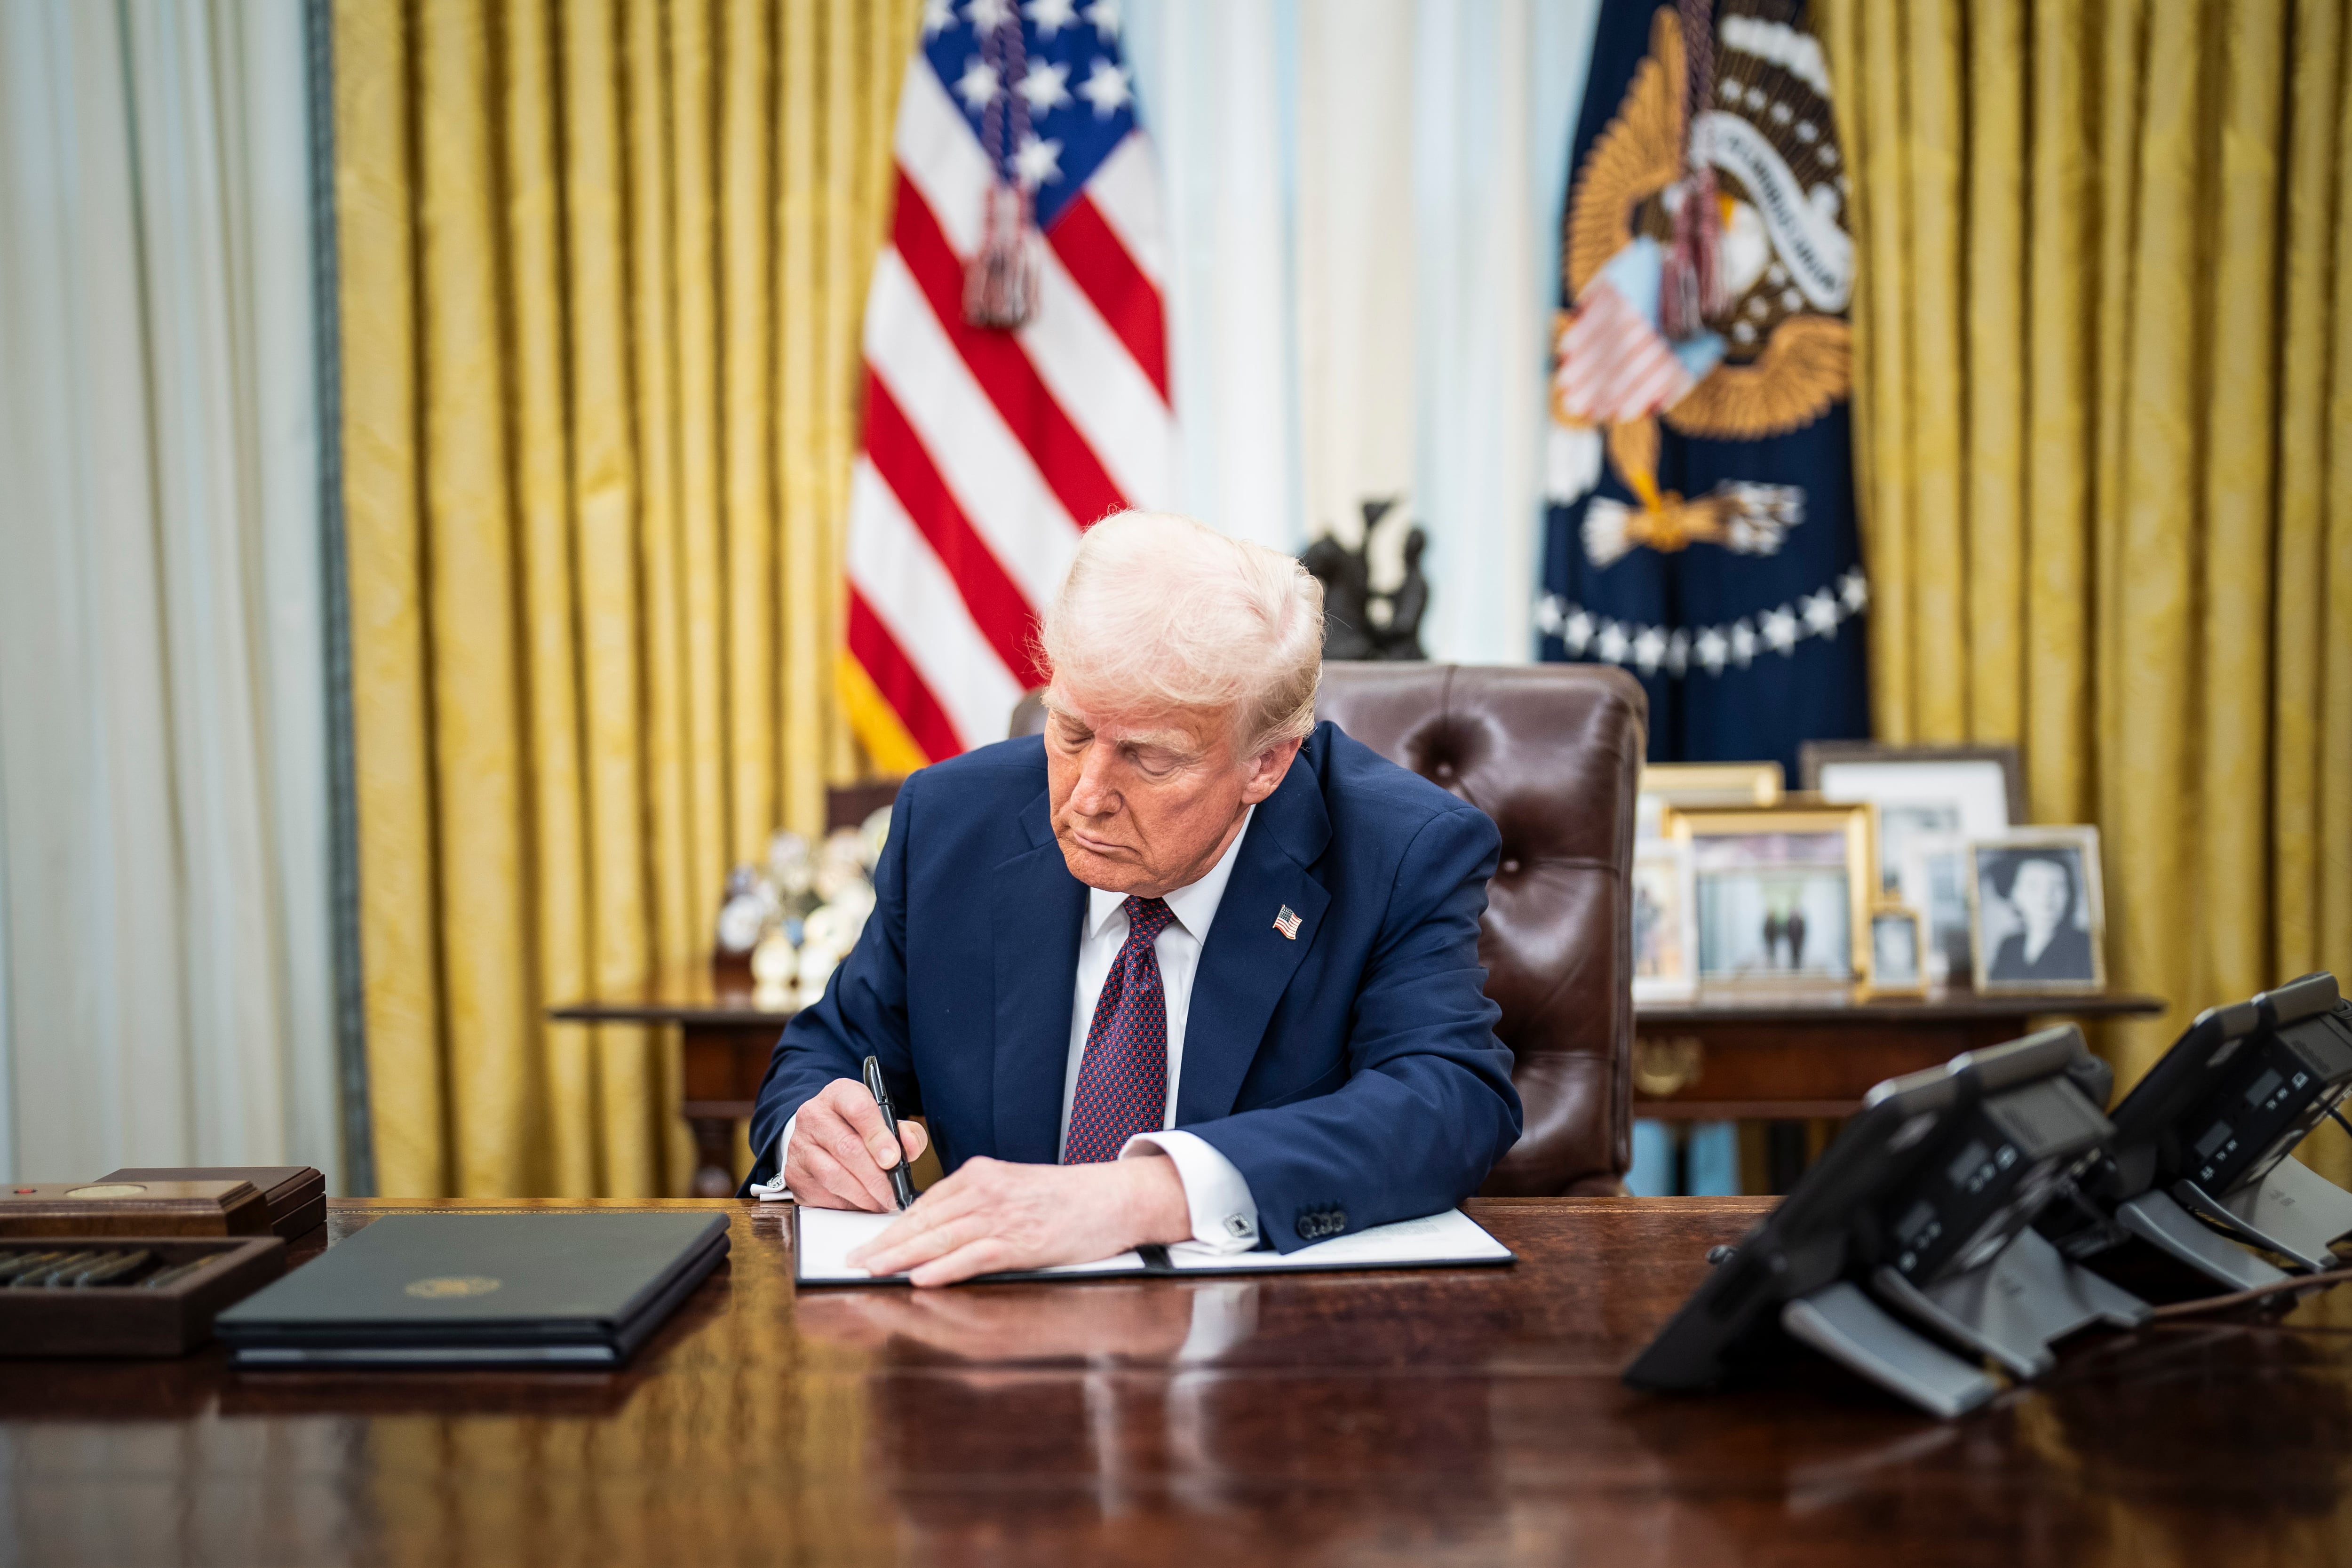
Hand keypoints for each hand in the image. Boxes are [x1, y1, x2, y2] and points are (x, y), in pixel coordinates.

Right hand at [784, 1078, 931, 1212]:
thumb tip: (910, 1147)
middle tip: (894, 1193)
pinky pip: (823, 1194)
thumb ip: (905, 1132)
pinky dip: (847, 1204)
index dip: (878, 1136)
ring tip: (882, 1201)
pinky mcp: (793, 1173)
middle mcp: (814, 1115)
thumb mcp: (883, 1120)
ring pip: (833, 1175)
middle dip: (876, 1176)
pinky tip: (862, 1203)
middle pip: (847, 1147)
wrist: (819, 1134)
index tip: (893, 1159)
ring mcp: (800, 1145)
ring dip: (863, 1195)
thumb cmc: (858, 1128)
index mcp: (839, 1094)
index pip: (858, 1109)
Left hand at [846, 1152, 1191, 1286]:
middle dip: (885, 1243)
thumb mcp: (1014, 1189)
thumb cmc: (1066, 1199)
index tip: (867, 1243)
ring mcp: (1003, 1215)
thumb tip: (938, 1230)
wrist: (1114, 1198)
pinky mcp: (1022, 1241)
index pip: (925, 1203)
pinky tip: (921, 1277)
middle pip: (924, 1221)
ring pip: (941, 1237)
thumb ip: (977, 1204)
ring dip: (902, 1256)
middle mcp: (986, 1190)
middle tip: (853, 1260)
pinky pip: (974, 1256)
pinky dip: (945, 1268)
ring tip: (873, 1270)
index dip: (891, 1226)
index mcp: (981, 1175)